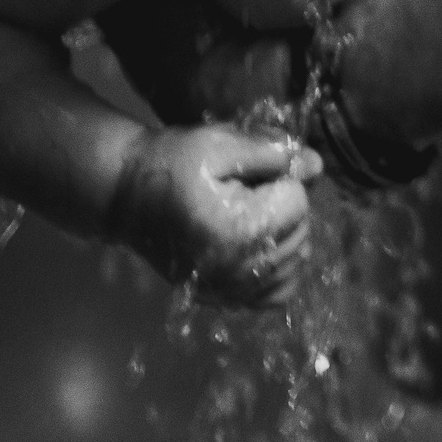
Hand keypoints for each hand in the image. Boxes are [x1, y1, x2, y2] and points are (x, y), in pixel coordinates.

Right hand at [106, 124, 321, 307]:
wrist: (124, 195)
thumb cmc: (170, 162)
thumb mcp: (219, 143)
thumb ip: (272, 152)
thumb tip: (317, 165)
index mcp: (239, 231)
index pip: (298, 200)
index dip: (279, 177)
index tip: (246, 171)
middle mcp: (237, 270)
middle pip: (300, 231)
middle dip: (282, 204)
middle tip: (244, 189)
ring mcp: (229, 291)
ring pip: (295, 260)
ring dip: (282, 233)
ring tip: (245, 213)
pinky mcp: (221, 299)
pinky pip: (277, 294)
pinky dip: (278, 269)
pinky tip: (257, 244)